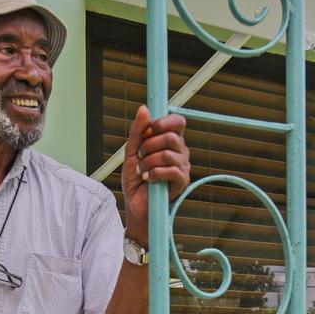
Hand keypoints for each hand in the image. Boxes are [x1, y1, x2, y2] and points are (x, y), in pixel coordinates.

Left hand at [121, 105, 189, 244]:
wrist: (135, 205)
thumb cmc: (135, 180)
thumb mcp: (131, 152)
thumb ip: (137, 131)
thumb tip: (144, 108)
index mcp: (171, 141)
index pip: (178, 122)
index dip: (164, 122)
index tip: (149, 130)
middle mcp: (180, 152)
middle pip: (171, 136)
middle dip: (149, 145)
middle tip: (140, 156)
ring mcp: (183, 167)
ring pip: (168, 153)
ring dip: (148, 162)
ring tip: (141, 171)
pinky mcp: (182, 182)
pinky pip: (171, 170)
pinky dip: (154, 173)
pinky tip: (148, 179)